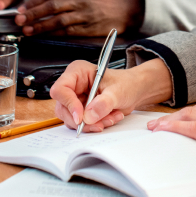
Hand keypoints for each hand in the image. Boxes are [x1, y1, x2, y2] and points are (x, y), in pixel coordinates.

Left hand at [15, 0, 142, 35]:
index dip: (33, 2)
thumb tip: (43, 6)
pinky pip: (67, 31)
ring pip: (57, 20)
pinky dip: (54, 34)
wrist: (126, 10)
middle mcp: (79, 0)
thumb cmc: (104, 2)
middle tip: (18, 19)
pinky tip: (45, 36)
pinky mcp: (88, 28)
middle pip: (51, 6)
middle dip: (32, 13)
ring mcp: (84, 15)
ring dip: (40, 26)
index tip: (21, 9)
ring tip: (27, 30)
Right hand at [50, 58, 172, 132]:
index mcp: (78, 72)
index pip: (61, 89)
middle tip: (100, 123)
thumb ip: (103, 103)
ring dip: (91, 124)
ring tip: (111, 117)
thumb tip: (89, 115)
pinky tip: (109, 118)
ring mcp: (76, 98)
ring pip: (72, 119)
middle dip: (82, 120)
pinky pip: (81, 123)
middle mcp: (73, 85)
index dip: (69, 104)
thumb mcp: (118, 91)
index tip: (81, 117)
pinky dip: (95, 125)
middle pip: (63, 108)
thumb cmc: (126, 83)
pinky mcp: (81, 110)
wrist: (135, 90)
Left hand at [147, 104, 195, 166]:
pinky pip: (192, 129)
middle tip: (157, 123)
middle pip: (192, 112)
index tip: (176, 118)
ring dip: (169, 121)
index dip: (188, 114)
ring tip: (155, 127)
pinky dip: (175, 128)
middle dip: (173, 117)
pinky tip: (164, 130)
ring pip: (188, 118)